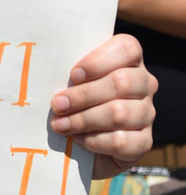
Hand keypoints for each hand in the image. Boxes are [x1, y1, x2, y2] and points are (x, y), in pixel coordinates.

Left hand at [50, 34, 155, 177]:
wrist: (86, 145)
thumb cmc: (75, 101)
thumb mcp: (72, 81)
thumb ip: (68, 72)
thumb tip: (48, 70)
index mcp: (130, 60)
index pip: (127, 49)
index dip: (98, 62)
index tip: (73, 75)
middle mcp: (144, 83)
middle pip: (121, 82)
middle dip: (83, 95)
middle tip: (58, 104)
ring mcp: (147, 113)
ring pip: (120, 113)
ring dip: (83, 120)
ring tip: (60, 124)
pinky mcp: (144, 141)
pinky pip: (121, 141)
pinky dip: (95, 141)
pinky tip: (78, 139)